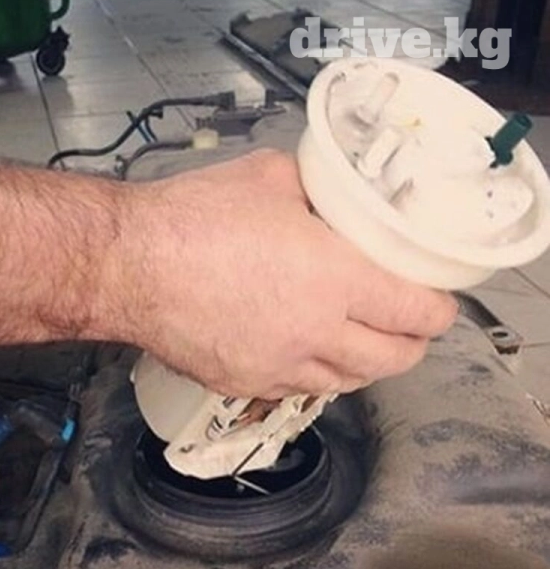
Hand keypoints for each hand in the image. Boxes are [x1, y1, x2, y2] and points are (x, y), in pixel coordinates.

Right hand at [119, 149, 457, 398]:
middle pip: (391, 359)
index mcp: (336, 279)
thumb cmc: (193, 218)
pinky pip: (296, 389)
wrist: (129, 266)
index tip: (439, 304)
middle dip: (412, 345)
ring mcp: (279, 368)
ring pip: (346, 382)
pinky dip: (314, 374)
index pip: (416, 311)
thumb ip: (318, 193)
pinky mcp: (243, 385)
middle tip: (409, 328)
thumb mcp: (271, 179)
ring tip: (362, 344)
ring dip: (364, 364)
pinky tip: (304, 353)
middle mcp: (316, 334)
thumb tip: (332, 200)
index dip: (438, 311)